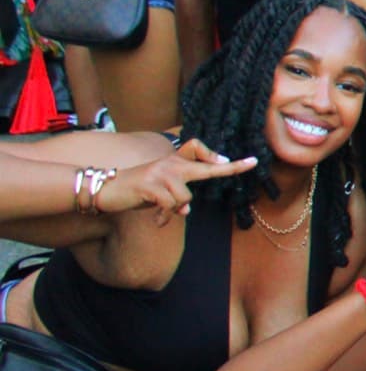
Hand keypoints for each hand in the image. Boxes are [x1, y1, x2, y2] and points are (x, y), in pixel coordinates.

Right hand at [103, 139, 256, 222]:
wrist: (106, 190)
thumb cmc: (137, 191)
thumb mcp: (160, 192)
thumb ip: (177, 196)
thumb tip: (186, 209)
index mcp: (174, 162)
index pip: (196, 149)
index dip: (213, 154)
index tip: (235, 158)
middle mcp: (170, 164)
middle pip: (204, 167)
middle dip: (231, 168)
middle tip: (253, 162)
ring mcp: (160, 173)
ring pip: (184, 198)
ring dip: (173, 210)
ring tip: (159, 211)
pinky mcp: (150, 186)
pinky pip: (170, 206)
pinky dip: (164, 217)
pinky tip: (156, 221)